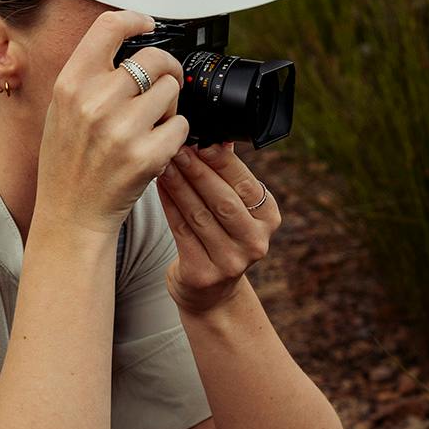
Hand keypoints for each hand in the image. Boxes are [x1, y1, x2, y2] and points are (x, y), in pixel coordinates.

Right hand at [33, 6, 188, 237]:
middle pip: (154, 58)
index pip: (108, 27)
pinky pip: (182, 126)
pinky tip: (154, 148)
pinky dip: (175, 135)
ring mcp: (122, 129)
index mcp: (71, 84)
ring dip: (169, 106)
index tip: (147, 24)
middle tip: (164, 84)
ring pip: (172, 91)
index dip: (134, 19)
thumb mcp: (61, 110)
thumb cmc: (67, 163)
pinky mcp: (147, 156)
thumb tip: (128, 45)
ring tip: (150, 125)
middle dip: (166, 69)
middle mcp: (95, 102)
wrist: (70, 215)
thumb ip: (89, 76)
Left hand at [162, 141, 280, 313]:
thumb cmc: (221, 238)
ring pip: (199, 214)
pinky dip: (169, 205)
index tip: (202, 141)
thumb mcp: (237, 209)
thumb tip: (219, 137)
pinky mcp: (203, 273)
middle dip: (197, 171)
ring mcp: (230, 261)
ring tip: (164, 162)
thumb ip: (229, 177)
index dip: (222, 162)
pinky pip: (181, 231)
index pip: (245, 184)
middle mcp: (255, 242)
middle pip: (223, 200)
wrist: (211, 292)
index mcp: (269, 219)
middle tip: (178, 148)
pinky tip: (159, 186)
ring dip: (179, 185)